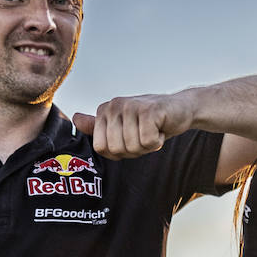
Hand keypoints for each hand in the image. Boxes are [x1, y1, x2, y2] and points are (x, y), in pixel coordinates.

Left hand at [73, 90, 197, 159]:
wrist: (181, 109)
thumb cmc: (151, 121)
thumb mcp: (122, 125)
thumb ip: (98, 126)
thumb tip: (75, 119)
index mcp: (104, 111)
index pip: (101, 148)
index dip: (119, 151)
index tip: (131, 138)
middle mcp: (114, 105)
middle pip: (116, 149)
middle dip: (134, 150)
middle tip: (144, 135)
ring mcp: (130, 106)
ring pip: (132, 147)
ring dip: (147, 146)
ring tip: (153, 130)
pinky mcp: (148, 110)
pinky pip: (148, 142)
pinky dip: (158, 142)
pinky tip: (161, 128)